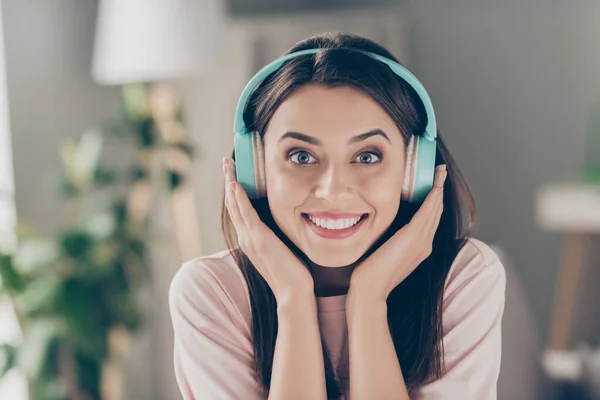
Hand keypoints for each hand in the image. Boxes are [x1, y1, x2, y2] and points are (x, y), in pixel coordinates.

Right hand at [223, 157, 313, 303]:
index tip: (234, 174)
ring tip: (227, 165)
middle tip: (226, 162)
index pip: (239, 211)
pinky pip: (246, 213)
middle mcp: (246, 238)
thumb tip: (287, 225)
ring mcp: (250, 238)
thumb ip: (278, 238)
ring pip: (235, 205)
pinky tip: (235, 184)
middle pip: (233, 204)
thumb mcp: (282, 250)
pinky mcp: (259, 238)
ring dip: (231, 183)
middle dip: (229, 181)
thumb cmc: (292, 275)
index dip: (235, 192)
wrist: (293, 293)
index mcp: (251, 241)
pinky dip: (239, 198)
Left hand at [348, 164, 447, 302]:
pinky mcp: (412, 238)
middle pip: (436, 211)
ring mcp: (421, 242)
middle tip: (441, 171)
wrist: (370, 289)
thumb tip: (388, 229)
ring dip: (438, 188)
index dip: (434, 200)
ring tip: (440, 172)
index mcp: (420, 248)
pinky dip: (432, 199)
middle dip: (439, 189)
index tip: (434, 184)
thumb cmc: (373, 273)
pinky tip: (435, 187)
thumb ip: (392, 240)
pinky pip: (426, 214)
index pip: (430, 219)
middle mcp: (425, 244)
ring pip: (434, 210)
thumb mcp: (386, 252)